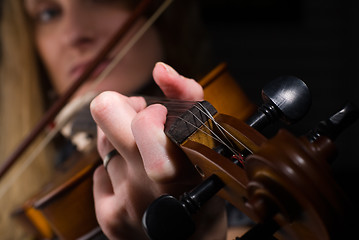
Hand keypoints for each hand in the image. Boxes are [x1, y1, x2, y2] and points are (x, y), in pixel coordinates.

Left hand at [90, 62, 226, 238]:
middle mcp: (148, 183)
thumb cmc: (207, 190)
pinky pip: (99, 173)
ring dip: (120, 141)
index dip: (149, 108)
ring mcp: (124, 203)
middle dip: (121, 107)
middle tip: (140, 118)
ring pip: (101, 143)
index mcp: (181, 162)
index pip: (143, 116)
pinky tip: (135, 182)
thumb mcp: (210, 144)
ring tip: (143, 155)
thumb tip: (161, 70)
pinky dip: (116, 170)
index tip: (162, 116)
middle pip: (104, 111)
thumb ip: (189, 98)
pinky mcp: (108, 218)